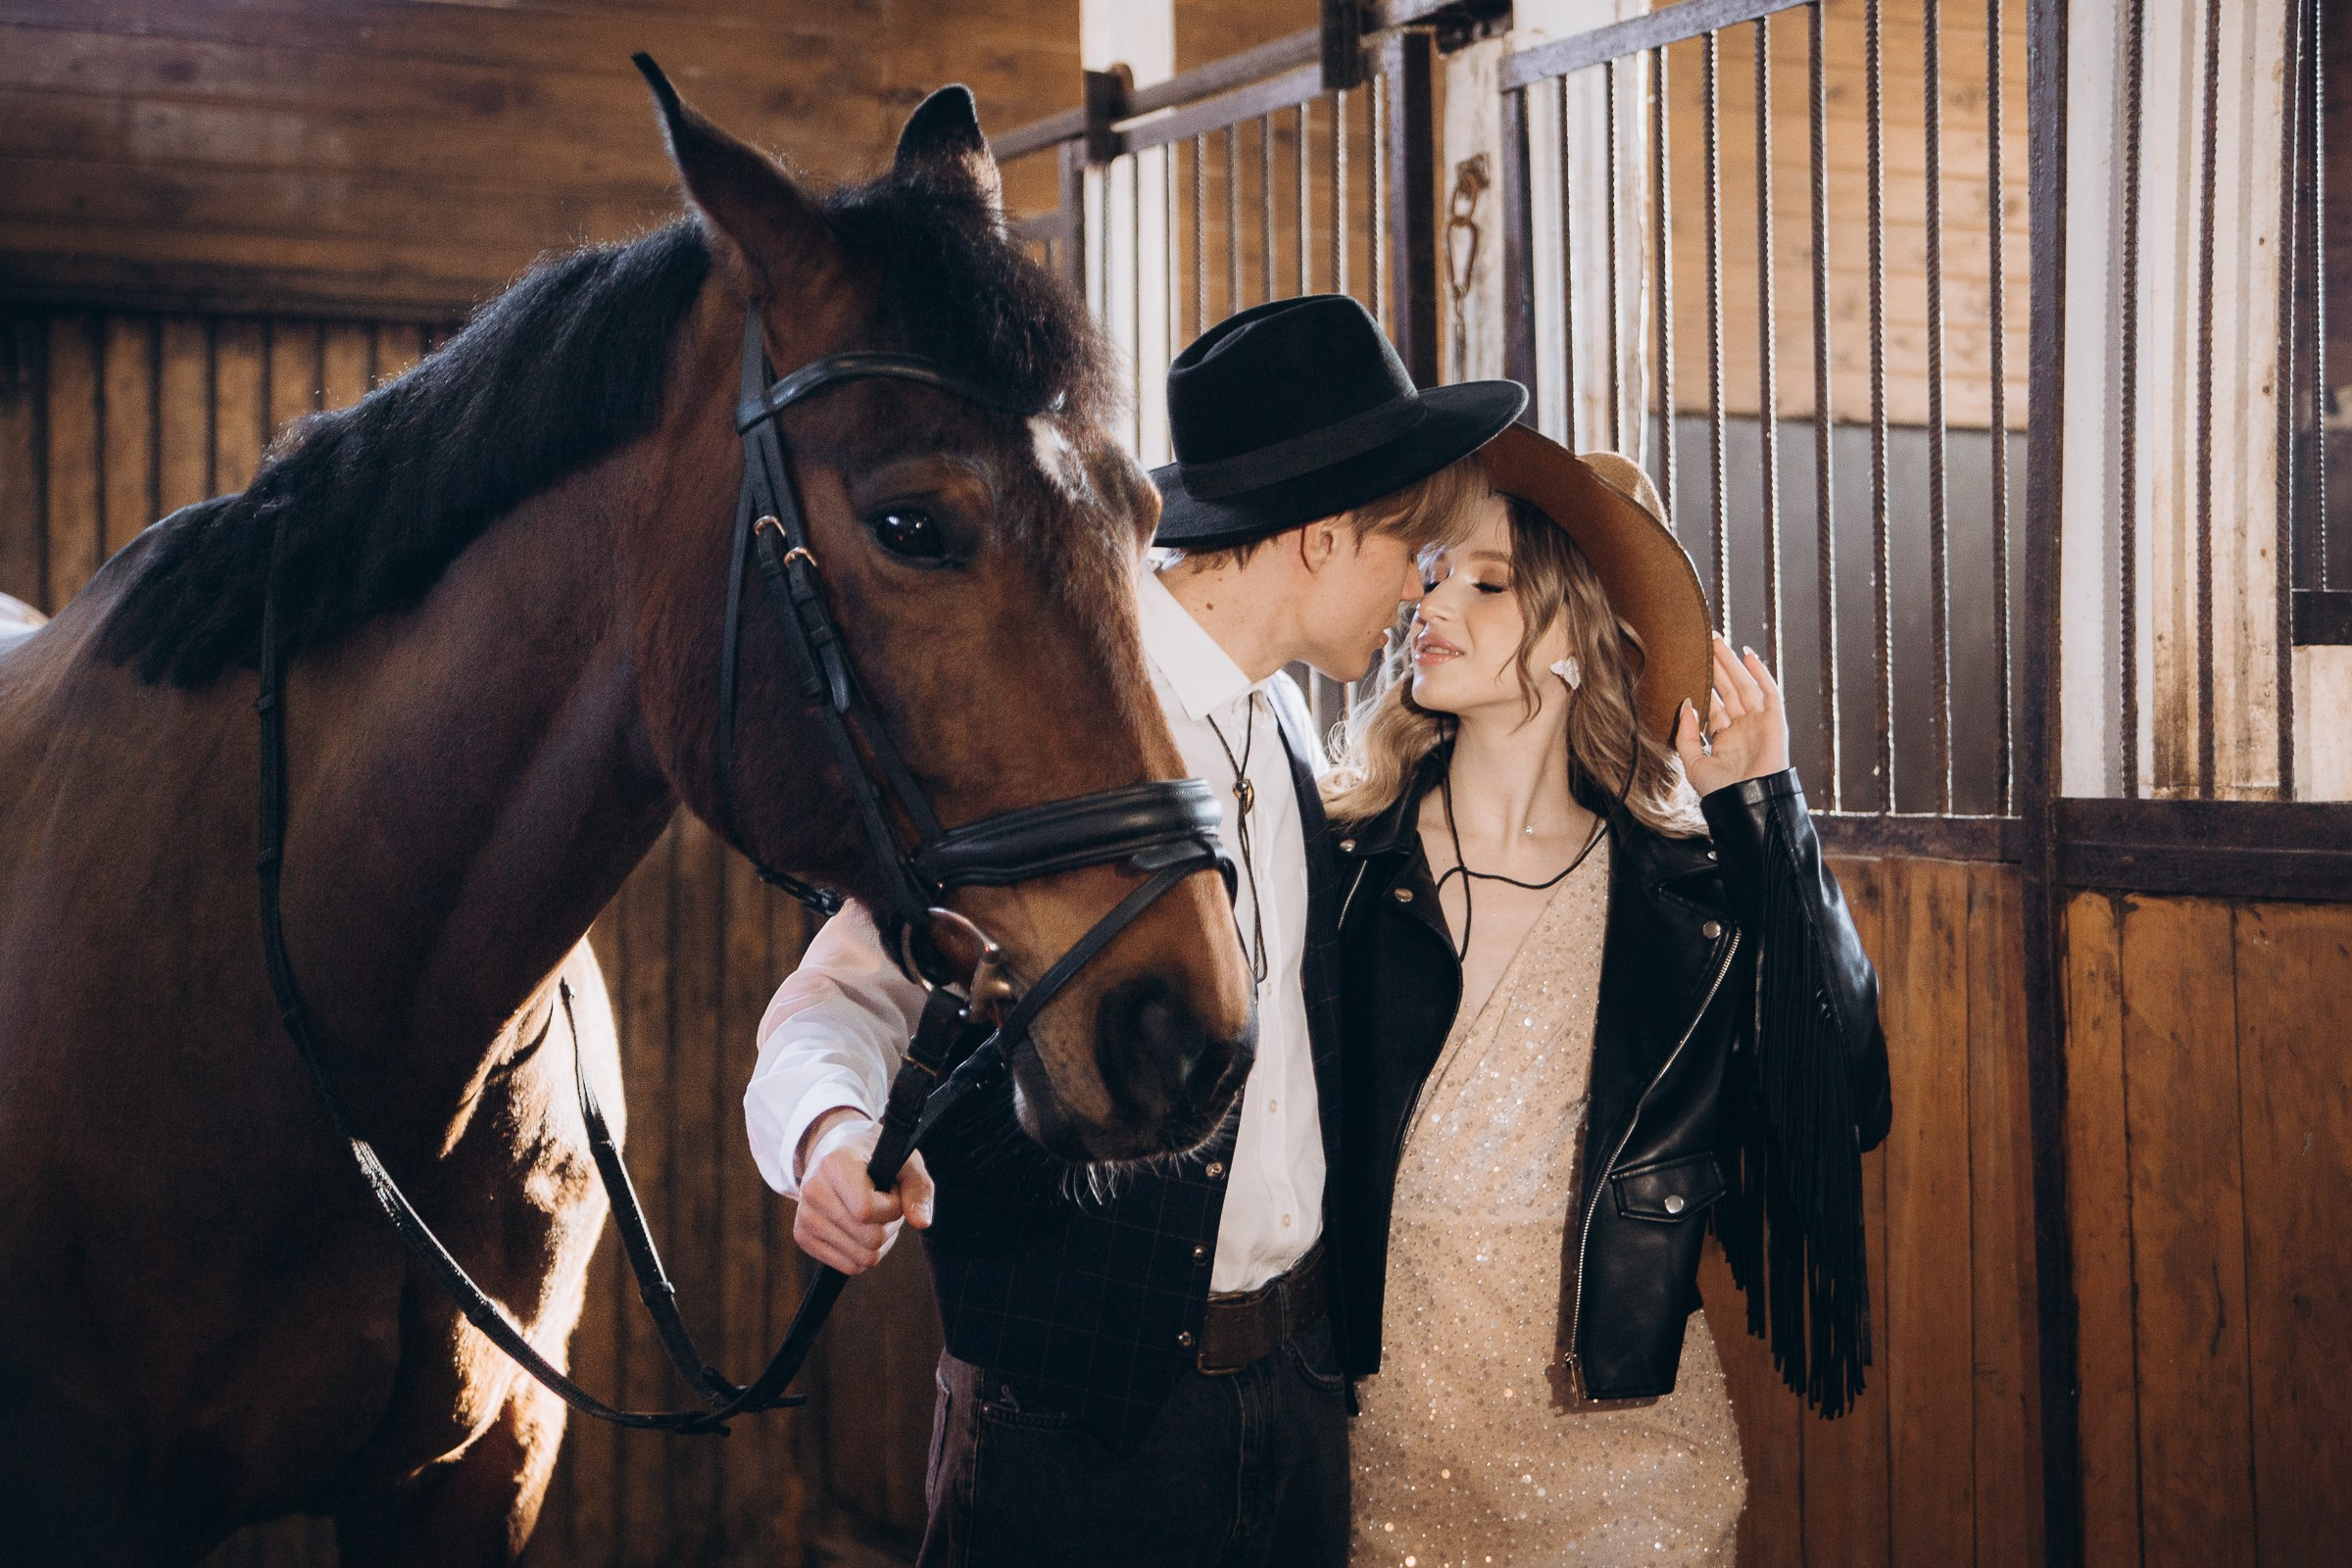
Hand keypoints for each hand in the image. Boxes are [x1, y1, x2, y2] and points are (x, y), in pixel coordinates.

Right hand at [791, 1108, 934, 1274]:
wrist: (836, 1153)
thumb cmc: (876, 1158)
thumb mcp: (906, 1163)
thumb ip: (919, 1189)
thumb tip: (922, 1223)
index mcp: (834, 1164)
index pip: (866, 1210)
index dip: (891, 1207)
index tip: (892, 1190)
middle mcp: (813, 1190)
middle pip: (869, 1239)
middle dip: (888, 1225)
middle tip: (883, 1202)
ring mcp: (805, 1216)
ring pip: (861, 1259)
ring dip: (877, 1241)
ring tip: (870, 1213)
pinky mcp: (803, 1237)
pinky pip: (849, 1266)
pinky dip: (862, 1252)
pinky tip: (858, 1226)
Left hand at [1674, 633, 1791, 796]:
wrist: (1746, 805)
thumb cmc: (1719, 791)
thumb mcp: (1694, 763)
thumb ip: (1687, 735)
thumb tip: (1686, 704)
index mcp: (1724, 738)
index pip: (1713, 703)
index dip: (1703, 683)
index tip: (1690, 663)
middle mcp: (1743, 728)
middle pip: (1728, 689)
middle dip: (1716, 665)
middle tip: (1703, 639)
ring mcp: (1759, 723)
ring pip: (1744, 685)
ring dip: (1732, 662)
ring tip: (1716, 640)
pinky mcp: (1775, 722)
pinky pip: (1769, 692)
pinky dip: (1760, 673)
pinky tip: (1747, 654)